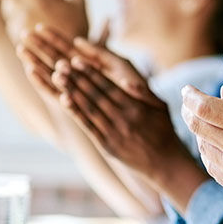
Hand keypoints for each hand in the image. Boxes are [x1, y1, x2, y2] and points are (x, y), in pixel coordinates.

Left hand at [3, 0, 89, 42]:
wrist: (71, 57)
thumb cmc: (78, 27)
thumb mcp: (79, 2)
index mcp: (39, 1)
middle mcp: (25, 14)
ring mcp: (18, 28)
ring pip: (9, 11)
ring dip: (15, 5)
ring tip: (27, 7)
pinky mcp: (16, 39)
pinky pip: (10, 24)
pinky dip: (16, 19)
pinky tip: (27, 21)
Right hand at [18, 24, 148, 100]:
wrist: (133, 120)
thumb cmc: (132, 90)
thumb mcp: (121, 64)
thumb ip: (112, 45)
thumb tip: (107, 20)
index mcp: (88, 66)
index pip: (67, 49)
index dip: (54, 37)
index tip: (40, 26)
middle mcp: (77, 78)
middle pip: (54, 59)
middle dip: (39, 46)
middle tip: (22, 33)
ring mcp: (73, 91)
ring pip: (49, 74)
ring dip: (35, 61)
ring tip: (22, 50)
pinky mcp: (71, 105)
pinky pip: (54, 92)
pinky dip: (43, 82)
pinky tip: (31, 71)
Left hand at [47, 38, 188, 177]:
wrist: (165, 163)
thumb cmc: (163, 131)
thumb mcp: (160, 107)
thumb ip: (144, 92)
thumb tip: (129, 79)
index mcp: (136, 107)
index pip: (109, 86)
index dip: (91, 72)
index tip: (76, 60)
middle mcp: (124, 118)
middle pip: (96, 94)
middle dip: (77, 78)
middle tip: (60, 64)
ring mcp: (114, 133)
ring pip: (89, 108)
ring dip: (71, 91)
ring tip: (57, 77)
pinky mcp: (107, 146)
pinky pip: (88, 127)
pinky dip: (76, 113)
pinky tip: (64, 101)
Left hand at [181, 45, 222, 222]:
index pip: (205, 107)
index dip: (192, 96)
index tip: (188, 89)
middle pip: (196, 126)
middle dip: (189, 109)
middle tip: (189, 99)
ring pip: (202, 145)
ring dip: (198, 129)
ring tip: (199, 117)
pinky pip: (211, 165)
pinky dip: (208, 149)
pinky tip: (213, 142)